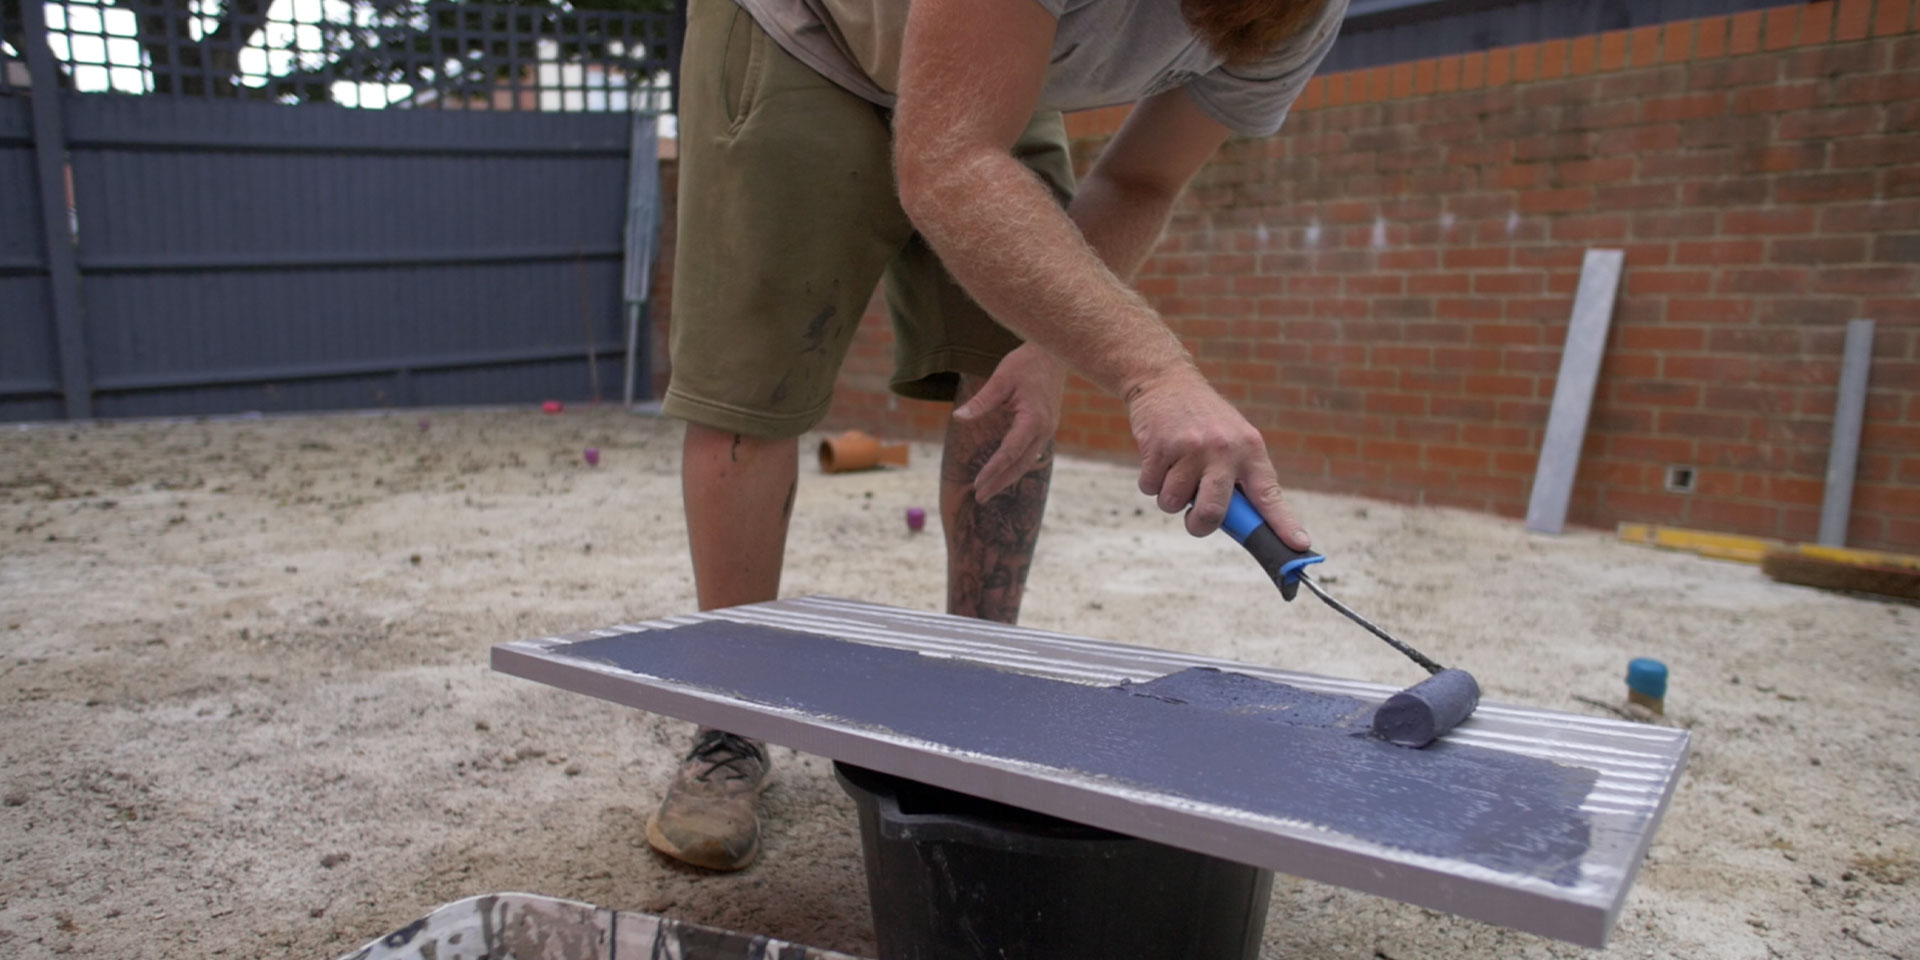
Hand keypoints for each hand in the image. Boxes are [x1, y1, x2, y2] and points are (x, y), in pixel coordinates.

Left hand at [952, 343, 1067, 501]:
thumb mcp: (1001, 379)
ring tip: (989, 490)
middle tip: (979, 497)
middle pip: (1020, 464)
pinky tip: (1005, 472)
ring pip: (1028, 461)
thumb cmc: (1026, 363)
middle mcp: (1044, 429)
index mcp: (1034, 419)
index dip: (993, 469)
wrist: (1054, 354)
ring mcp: (1048, 430)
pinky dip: (1017, 465)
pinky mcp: (1046, 427)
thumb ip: (981, 401)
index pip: (1010, 452)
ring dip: (1008, 477)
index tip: (978, 483)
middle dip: (1000, 482)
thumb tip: (958, 418)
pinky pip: (1031, 452)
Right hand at [1127, 365, 1309, 546]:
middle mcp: (1223, 449)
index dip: (1284, 524)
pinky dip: (1151, 481)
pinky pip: (1150, 487)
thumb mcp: (1233, 439)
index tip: (1298, 546)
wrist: (1167, 381)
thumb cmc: (1203, 420)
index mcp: (1250, 449)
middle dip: (1199, 524)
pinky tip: (1159, 457)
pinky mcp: (1159, 447)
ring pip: (1173, 503)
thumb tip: (1240, 525)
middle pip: (1213, 512)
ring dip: (1169, 497)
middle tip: (1195, 520)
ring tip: (1175, 469)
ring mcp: (1190, 448)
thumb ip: (1239, 478)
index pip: (1269, 495)